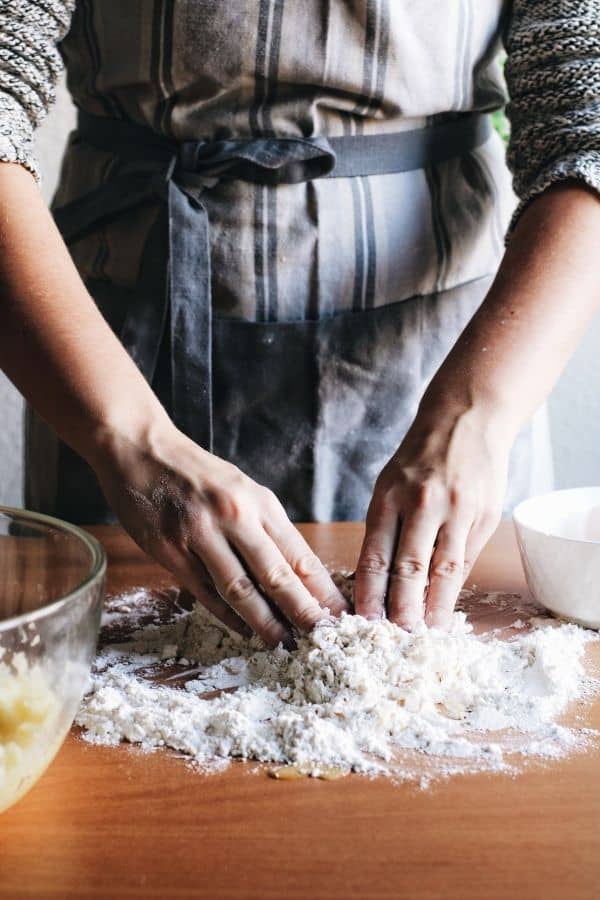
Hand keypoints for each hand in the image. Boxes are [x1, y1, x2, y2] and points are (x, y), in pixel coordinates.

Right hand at [92, 423, 347, 645]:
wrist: (139, 449)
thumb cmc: (196, 472)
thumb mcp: (241, 489)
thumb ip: (265, 527)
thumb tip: (298, 573)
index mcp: (258, 502)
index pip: (299, 554)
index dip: (322, 589)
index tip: (340, 614)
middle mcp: (234, 517)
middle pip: (276, 575)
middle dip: (302, 612)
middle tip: (321, 639)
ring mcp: (200, 535)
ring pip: (240, 590)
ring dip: (264, 622)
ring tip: (283, 644)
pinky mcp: (170, 551)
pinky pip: (204, 591)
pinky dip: (226, 615)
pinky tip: (243, 630)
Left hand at [354, 404, 509, 629]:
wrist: (467, 419)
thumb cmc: (421, 458)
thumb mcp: (390, 483)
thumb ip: (387, 528)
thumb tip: (378, 580)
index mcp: (389, 497)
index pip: (375, 556)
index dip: (369, 593)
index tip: (363, 621)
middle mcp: (422, 505)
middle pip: (408, 569)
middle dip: (400, 609)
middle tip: (394, 639)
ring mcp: (456, 511)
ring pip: (442, 569)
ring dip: (432, 607)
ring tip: (424, 634)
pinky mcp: (483, 516)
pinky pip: (465, 558)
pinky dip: (454, 587)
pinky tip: (446, 608)